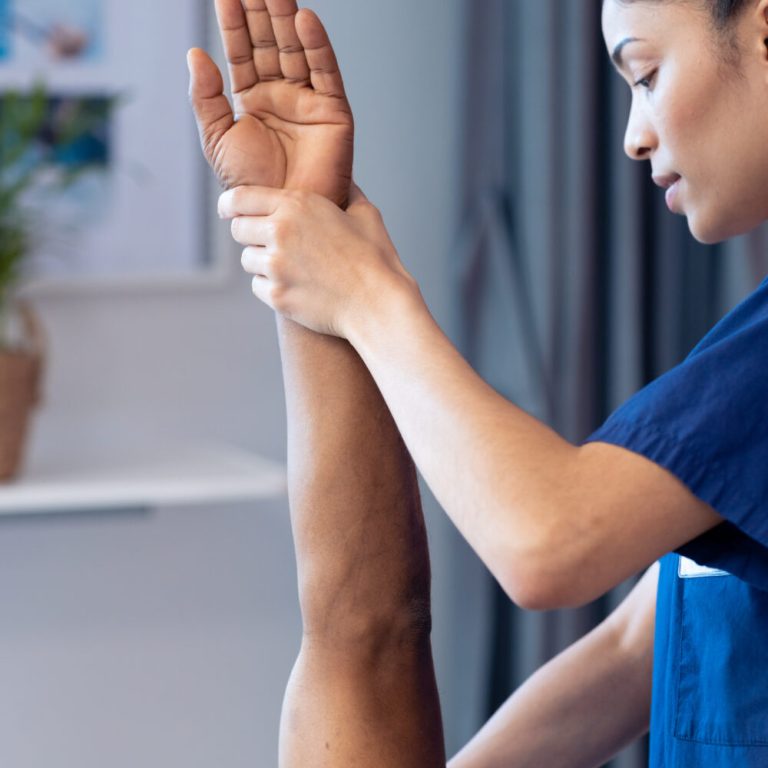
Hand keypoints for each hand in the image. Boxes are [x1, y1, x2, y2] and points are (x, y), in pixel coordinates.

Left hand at [187, 0, 353, 206]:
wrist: (281, 215)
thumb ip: (206, 98)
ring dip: (286, 17)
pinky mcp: (334, 112)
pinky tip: (304, 20)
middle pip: (269, 42)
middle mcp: (282, 95)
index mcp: (254, 100)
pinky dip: (317, 46)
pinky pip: (325, 72)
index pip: (242, 52)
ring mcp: (309, 101)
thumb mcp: (218, 139)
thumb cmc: (252, 186)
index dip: (234, 23)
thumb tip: (195, 54)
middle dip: (260, 10)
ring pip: (296, 50)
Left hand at [218, 184, 415, 336]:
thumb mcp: (365, 214)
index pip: (239, 198)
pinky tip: (298, 288)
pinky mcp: (276, 295)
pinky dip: (273, 288)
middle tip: (270, 244)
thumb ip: (346, 192)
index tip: (228, 211)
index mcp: (297, 205)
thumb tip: (344, 178)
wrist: (379, 304)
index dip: (230, 205)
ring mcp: (276, 266)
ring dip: (263, 264)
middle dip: (251, 235)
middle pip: (239, 229)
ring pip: (248, 260)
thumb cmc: (376, 259)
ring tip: (294, 269)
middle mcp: (280, 232)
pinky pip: (258, 287)